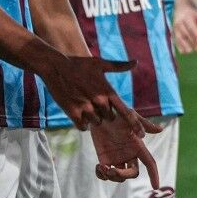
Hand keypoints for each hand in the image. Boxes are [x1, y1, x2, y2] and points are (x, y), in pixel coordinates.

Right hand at [39, 50, 156, 135]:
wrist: (55, 66)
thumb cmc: (79, 64)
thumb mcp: (100, 64)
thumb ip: (119, 66)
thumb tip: (135, 62)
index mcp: (108, 91)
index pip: (126, 112)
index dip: (135, 125)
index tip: (141, 135)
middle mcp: (99, 101)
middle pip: (109, 118)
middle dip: (103, 113)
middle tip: (92, 101)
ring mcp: (85, 107)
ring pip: (95, 123)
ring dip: (91, 118)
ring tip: (83, 103)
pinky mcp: (73, 112)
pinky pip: (83, 126)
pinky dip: (81, 122)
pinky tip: (76, 111)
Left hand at [91, 115, 161, 185]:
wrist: (99, 113)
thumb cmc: (117, 112)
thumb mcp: (130, 116)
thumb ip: (144, 124)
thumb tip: (160, 130)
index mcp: (137, 147)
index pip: (149, 163)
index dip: (154, 174)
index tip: (156, 186)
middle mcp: (129, 155)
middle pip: (132, 174)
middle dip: (123, 175)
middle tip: (110, 170)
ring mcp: (117, 159)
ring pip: (119, 177)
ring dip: (111, 176)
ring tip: (102, 167)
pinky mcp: (104, 160)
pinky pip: (105, 174)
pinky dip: (101, 175)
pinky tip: (98, 167)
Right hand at [172, 4, 196, 53]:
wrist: (181, 8)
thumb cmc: (192, 13)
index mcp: (187, 17)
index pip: (191, 27)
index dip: (196, 34)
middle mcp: (179, 23)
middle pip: (185, 33)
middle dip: (191, 41)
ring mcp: (175, 28)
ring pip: (179, 37)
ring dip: (184, 45)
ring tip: (190, 51)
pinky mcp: (173, 32)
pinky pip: (175, 40)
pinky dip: (179, 46)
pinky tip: (183, 52)